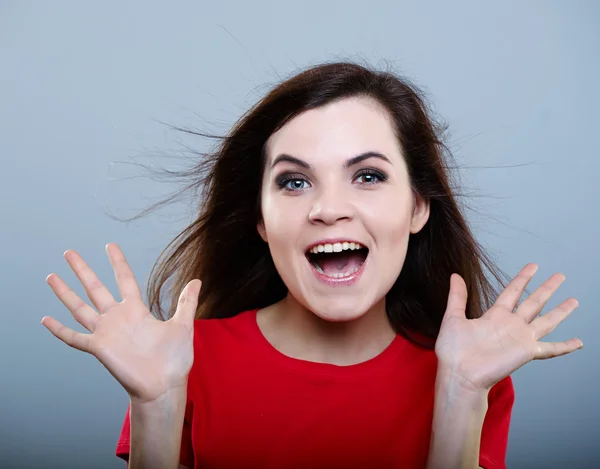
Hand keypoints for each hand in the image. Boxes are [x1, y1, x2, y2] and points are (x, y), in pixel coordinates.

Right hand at [42, 243, 200, 403]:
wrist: (165, 385)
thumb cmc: (174, 359)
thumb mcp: (183, 325)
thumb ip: (186, 303)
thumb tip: (197, 280)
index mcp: (137, 310)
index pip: (124, 279)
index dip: (117, 262)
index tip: (110, 245)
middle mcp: (118, 317)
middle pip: (95, 287)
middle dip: (82, 270)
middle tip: (69, 252)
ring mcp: (106, 332)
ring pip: (80, 308)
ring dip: (65, 293)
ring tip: (51, 276)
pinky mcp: (99, 348)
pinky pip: (75, 338)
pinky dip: (60, 330)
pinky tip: (45, 320)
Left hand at [435, 263, 581, 392]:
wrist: (459, 373)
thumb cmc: (453, 350)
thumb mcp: (453, 317)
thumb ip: (457, 297)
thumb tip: (455, 275)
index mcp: (495, 316)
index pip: (513, 292)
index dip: (523, 278)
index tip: (533, 266)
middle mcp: (511, 325)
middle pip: (534, 302)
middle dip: (547, 289)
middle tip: (560, 276)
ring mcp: (520, 338)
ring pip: (546, 321)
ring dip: (561, 311)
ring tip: (574, 301)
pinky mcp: (526, 352)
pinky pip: (550, 349)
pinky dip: (565, 347)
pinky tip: (578, 343)